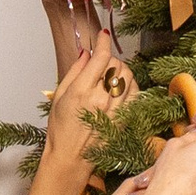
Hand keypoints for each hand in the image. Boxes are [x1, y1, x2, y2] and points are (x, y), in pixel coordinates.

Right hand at [43, 34, 132, 161]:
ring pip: (128, 76)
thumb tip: (86, 53)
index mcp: (81, 91)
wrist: (71, 157)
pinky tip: (122, 85)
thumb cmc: (61, 129)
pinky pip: (136, 92)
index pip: (101, 57)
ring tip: (110, 74)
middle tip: (101, 61)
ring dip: (121, 69)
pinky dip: (131, 83)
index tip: (102, 37)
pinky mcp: (125, 118)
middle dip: (109, 58)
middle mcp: (101, 99)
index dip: (102, 43)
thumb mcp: (59, 96)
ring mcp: (115, 109)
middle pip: (116, 64)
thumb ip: (74, 72)